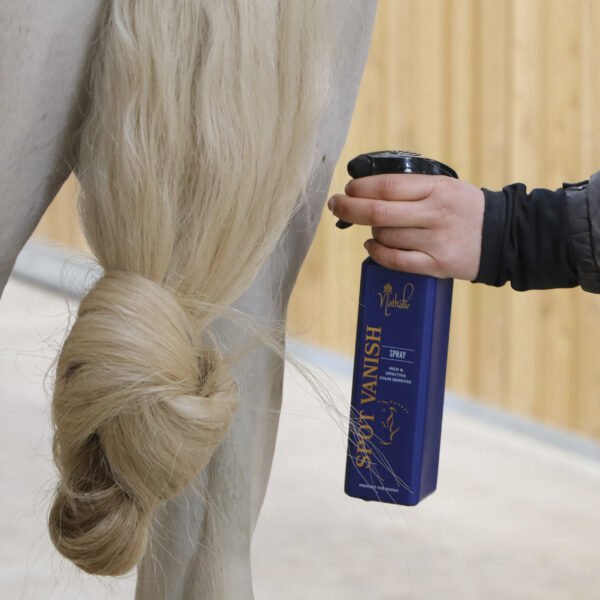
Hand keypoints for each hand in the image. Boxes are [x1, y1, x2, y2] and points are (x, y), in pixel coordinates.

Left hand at [327, 174, 484, 279]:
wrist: (504, 236)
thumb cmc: (464, 209)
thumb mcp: (444, 187)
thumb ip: (411, 188)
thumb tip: (366, 191)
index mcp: (436, 189)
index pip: (387, 186)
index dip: (360, 188)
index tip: (347, 190)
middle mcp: (435, 214)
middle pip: (378, 212)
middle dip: (349, 208)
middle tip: (336, 205)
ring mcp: (436, 242)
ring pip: (385, 237)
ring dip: (370, 232)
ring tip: (374, 229)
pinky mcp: (437, 265)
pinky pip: (396, 261)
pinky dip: (377, 253)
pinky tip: (372, 246)